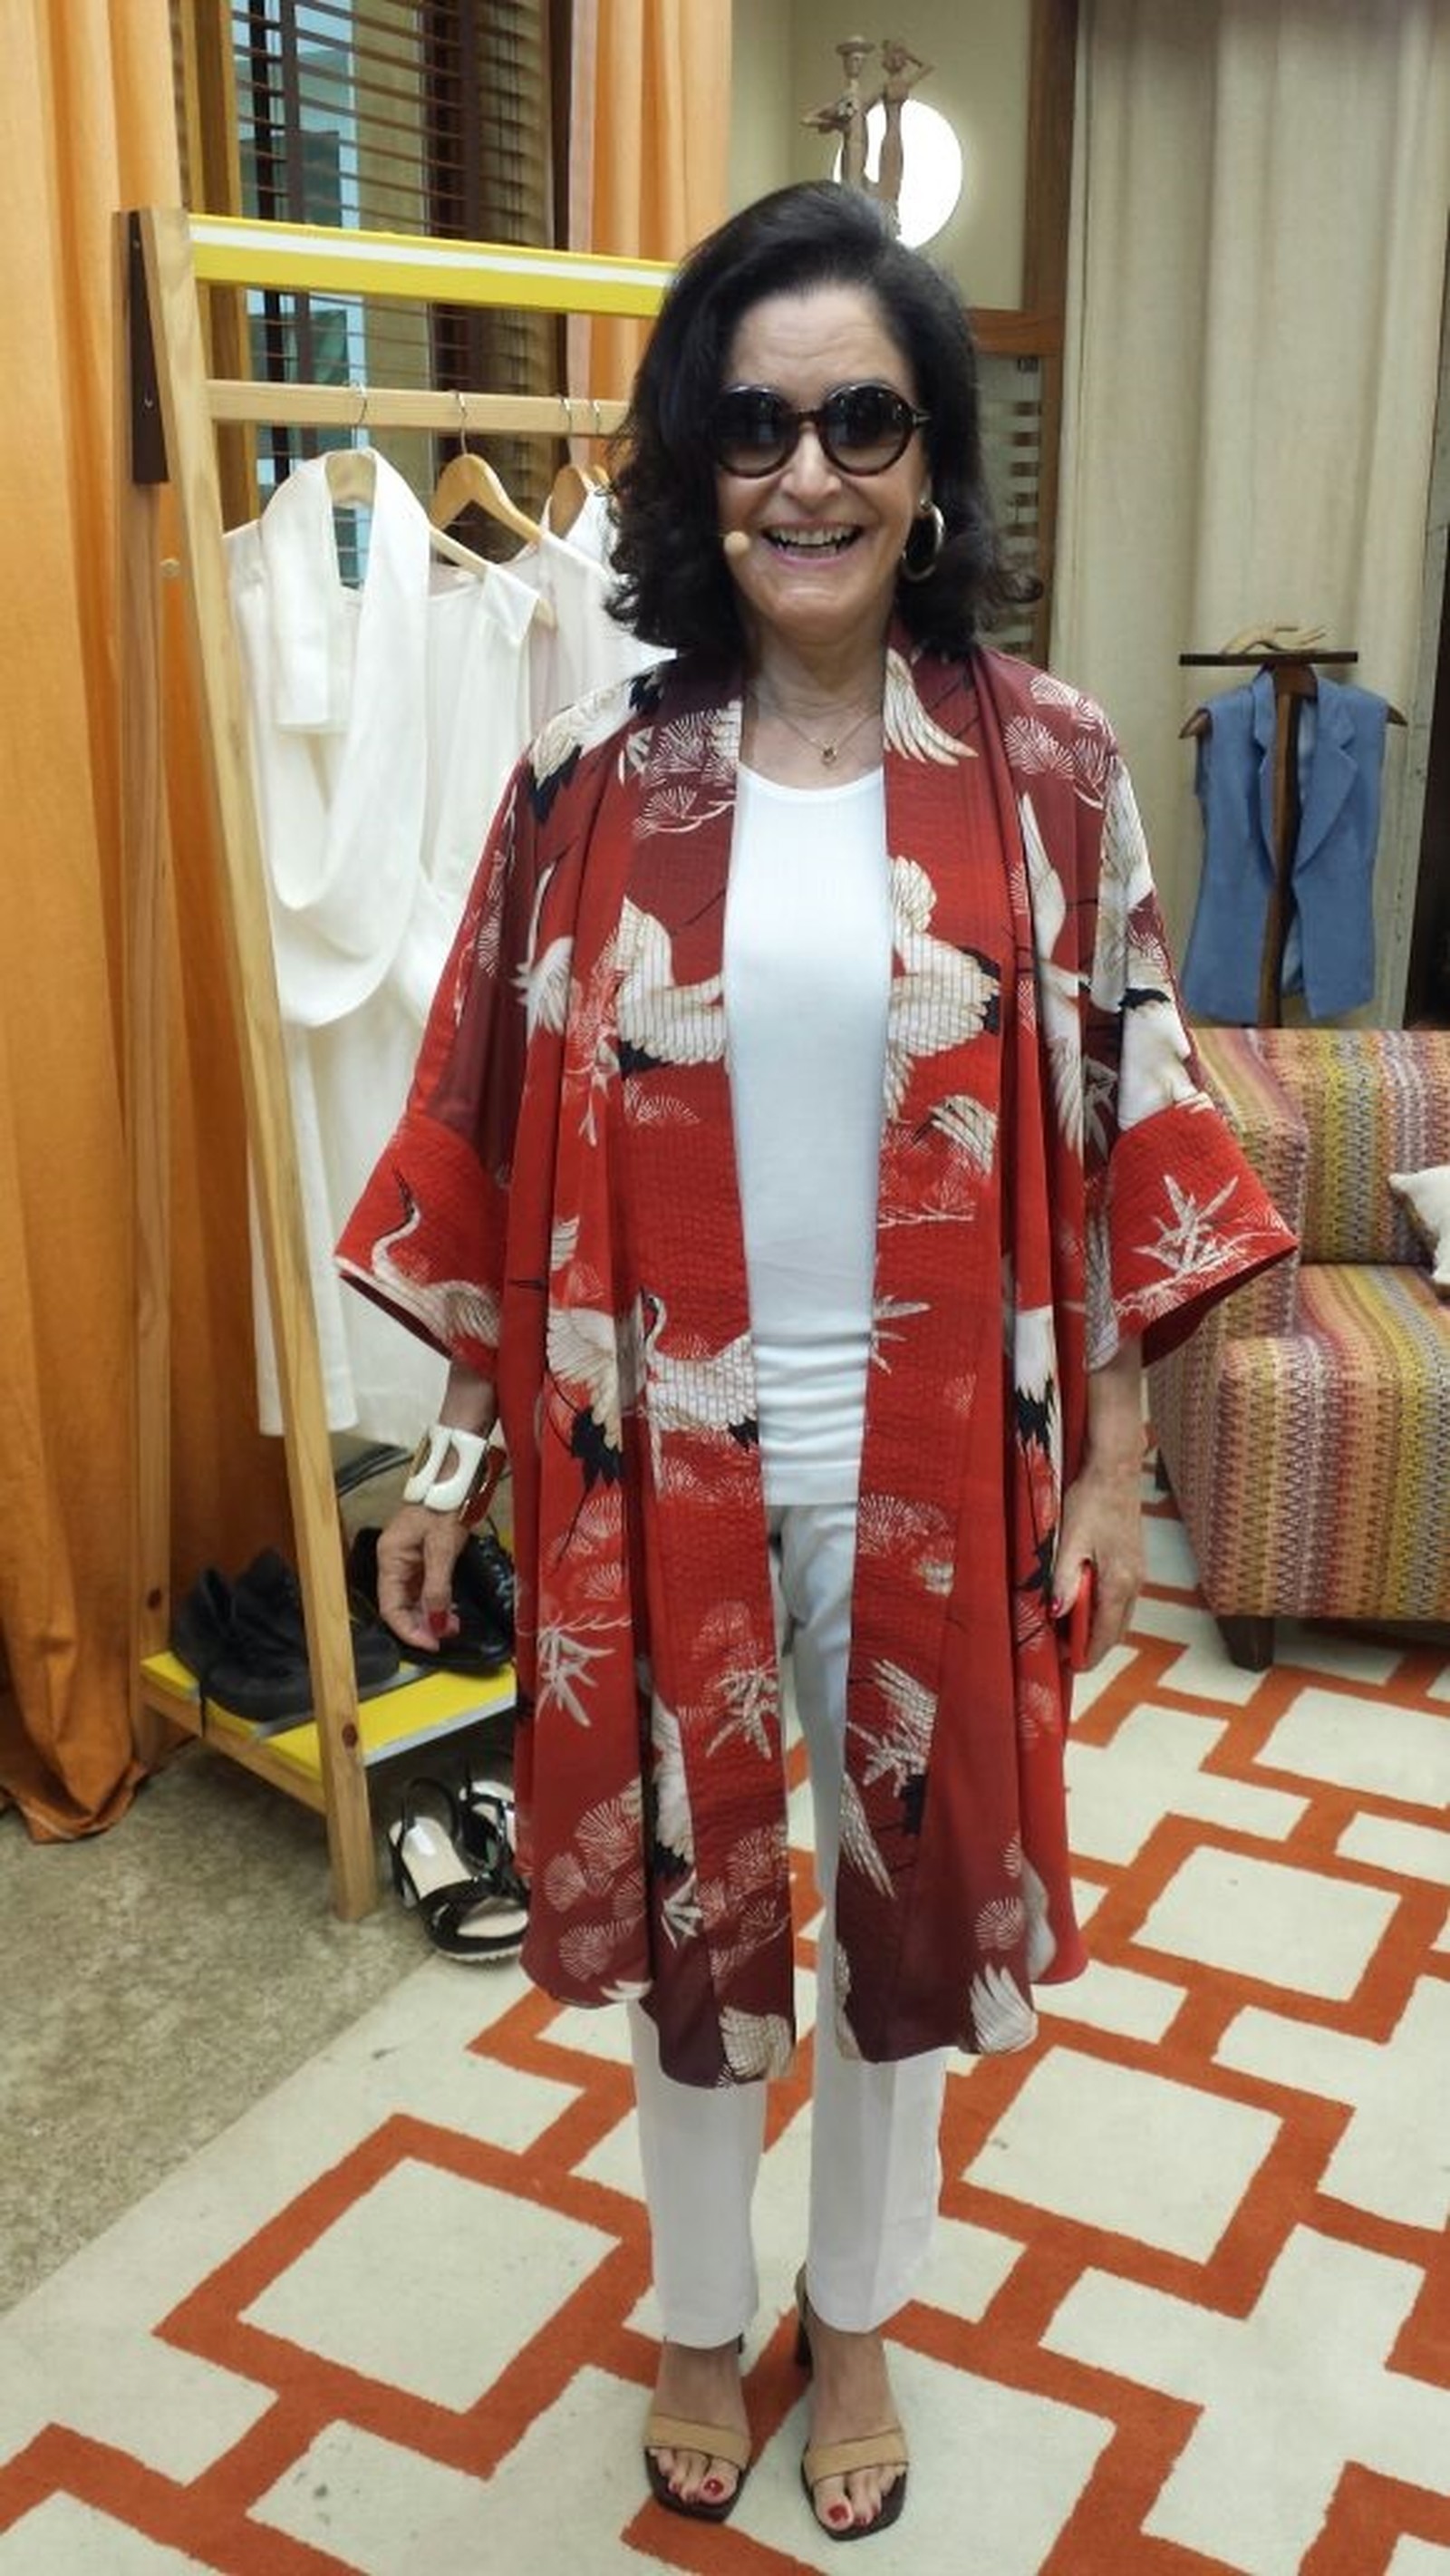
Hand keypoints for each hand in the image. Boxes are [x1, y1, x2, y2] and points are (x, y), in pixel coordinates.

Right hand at [373, 1501, 471, 1655]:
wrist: (455, 1482)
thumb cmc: (444, 1508)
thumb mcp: (442, 1548)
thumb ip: (438, 1587)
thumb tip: (437, 1623)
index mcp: (390, 1559)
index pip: (390, 1607)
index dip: (408, 1629)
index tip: (431, 1644)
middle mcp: (393, 1563)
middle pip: (400, 1606)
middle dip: (421, 1625)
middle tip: (445, 1637)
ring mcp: (407, 1561)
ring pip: (413, 1600)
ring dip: (430, 1617)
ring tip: (452, 1627)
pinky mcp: (422, 1559)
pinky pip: (424, 1590)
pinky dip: (436, 1603)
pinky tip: (450, 1612)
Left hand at [1052, 1455, 1143, 1668]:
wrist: (1115, 1471)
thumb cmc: (1089, 1501)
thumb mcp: (1070, 1539)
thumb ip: (1064, 1579)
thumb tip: (1057, 1613)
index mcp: (1119, 1582)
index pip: (1105, 1633)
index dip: (1088, 1654)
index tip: (1070, 1667)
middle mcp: (1134, 1582)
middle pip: (1116, 1630)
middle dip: (1093, 1646)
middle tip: (1065, 1653)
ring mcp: (1138, 1573)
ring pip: (1120, 1615)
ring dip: (1099, 1628)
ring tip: (1070, 1632)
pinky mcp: (1134, 1562)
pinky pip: (1122, 1599)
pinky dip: (1105, 1611)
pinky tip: (1084, 1604)